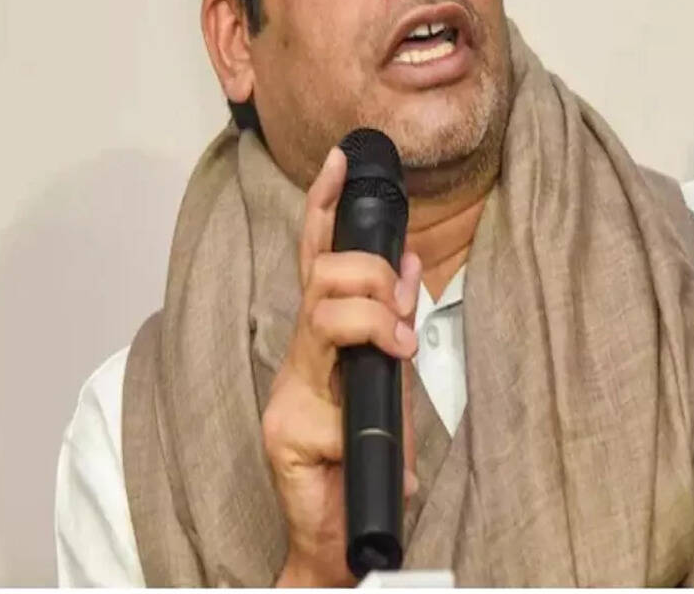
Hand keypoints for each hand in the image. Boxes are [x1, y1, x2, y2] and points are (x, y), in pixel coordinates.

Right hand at [263, 146, 420, 587]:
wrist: (344, 532)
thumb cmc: (365, 456)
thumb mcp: (393, 376)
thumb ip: (394, 320)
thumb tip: (408, 262)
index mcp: (323, 340)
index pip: (318, 259)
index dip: (324, 206)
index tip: (340, 160)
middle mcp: (299, 357)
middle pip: (321, 276)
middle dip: (370, 276)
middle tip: (402, 321)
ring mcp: (287, 393)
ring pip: (322, 316)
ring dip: (372, 320)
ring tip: (396, 349)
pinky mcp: (285, 431)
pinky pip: (329, 390)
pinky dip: (365, 393)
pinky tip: (374, 403)